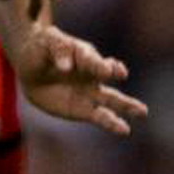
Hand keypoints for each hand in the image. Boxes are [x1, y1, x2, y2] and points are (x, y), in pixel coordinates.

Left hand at [9, 24, 144, 134]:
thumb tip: (65, 67)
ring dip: (127, 105)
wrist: (30, 70)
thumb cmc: (40, 50)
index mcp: (84, 54)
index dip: (99, 64)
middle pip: (109, 75)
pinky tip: (124, 129)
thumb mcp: (45, 43)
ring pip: (112, 99)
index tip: (106, 70)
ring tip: (142, 112)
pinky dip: (112, 123)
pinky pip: (100, 117)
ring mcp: (90, 92)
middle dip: (116, 76)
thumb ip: (58, 51)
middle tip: (123, 77)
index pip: (93, 59)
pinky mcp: (83, 109)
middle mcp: (92, 73)